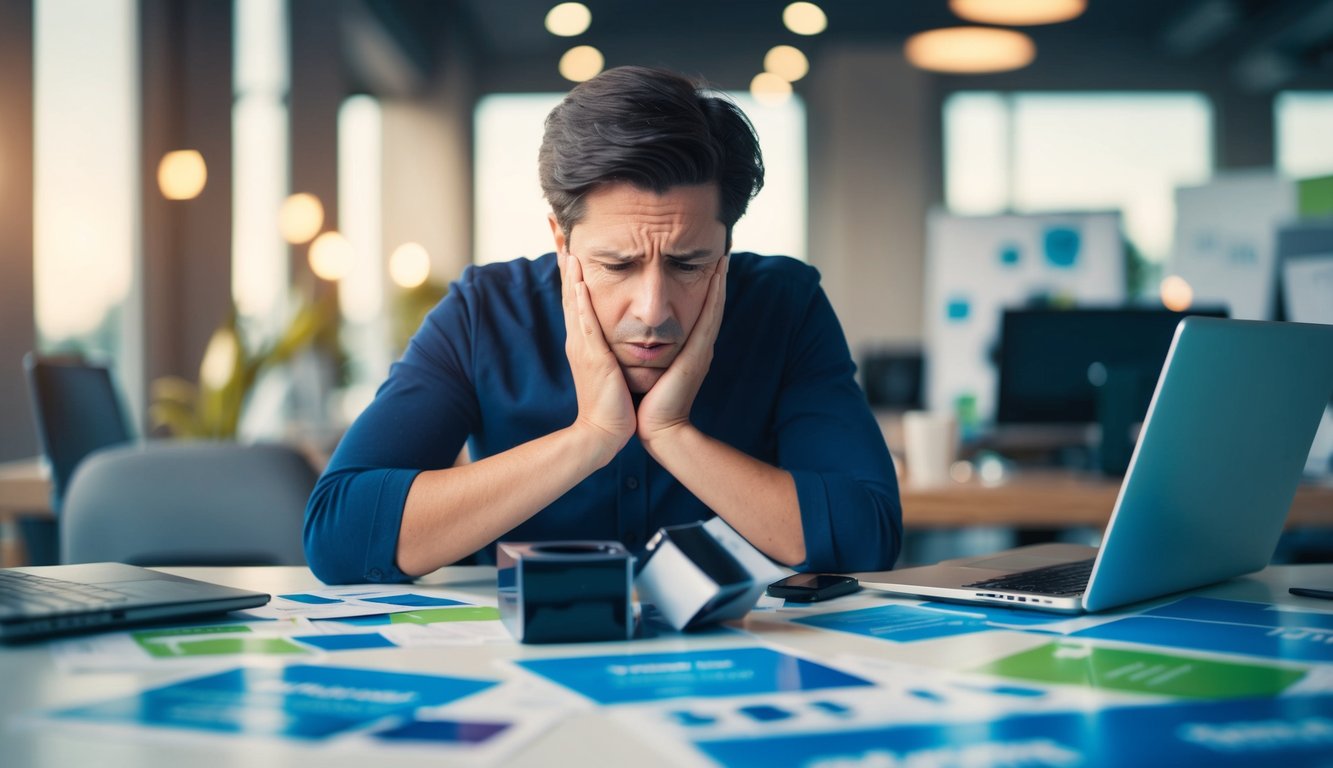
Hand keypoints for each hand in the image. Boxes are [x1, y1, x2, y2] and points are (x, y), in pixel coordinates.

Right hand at [559, 250, 635, 458]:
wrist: (604, 433)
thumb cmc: (613, 403)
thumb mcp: (610, 367)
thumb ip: (610, 347)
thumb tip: (620, 332)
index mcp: (585, 339)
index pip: (577, 295)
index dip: (573, 268)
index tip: (570, 240)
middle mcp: (579, 338)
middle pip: (569, 290)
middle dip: (564, 259)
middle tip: (556, 229)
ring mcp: (582, 347)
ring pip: (574, 301)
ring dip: (571, 272)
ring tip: (567, 245)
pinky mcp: (592, 357)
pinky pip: (584, 323)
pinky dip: (580, 301)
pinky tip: (579, 281)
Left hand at [637, 254, 728, 444]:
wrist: (658, 430)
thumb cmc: (648, 405)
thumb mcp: (650, 372)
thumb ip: (651, 356)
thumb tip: (638, 342)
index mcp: (687, 350)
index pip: (698, 312)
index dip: (705, 290)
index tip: (707, 267)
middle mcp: (699, 347)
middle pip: (711, 306)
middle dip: (717, 280)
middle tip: (722, 254)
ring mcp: (702, 351)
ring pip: (714, 308)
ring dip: (720, 282)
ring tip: (724, 258)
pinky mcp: (699, 355)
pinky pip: (709, 319)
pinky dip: (716, 298)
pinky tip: (719, 279)